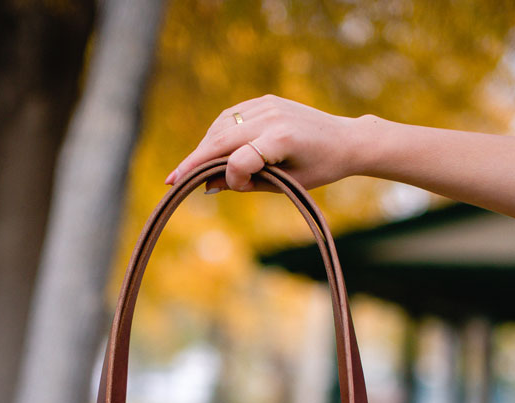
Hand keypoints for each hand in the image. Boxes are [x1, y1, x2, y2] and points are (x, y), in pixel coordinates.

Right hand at [165, 95, 366, 191]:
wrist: (344, 139)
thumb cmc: (319, 168)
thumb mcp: (286, 184)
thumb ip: (248, 183)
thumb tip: (210, 183)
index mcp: (281, 140)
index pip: (238, 159)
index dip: (230, 179)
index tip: (229, 190)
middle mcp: (271, 116)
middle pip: (221, 140)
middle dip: (193, 162)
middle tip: (170, 181)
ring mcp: (266, 105)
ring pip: (221, 127)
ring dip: (203, 148)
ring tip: (191, 170)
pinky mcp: (264, 101)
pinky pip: (230, 117)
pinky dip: (216, 134)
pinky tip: (209, 150)